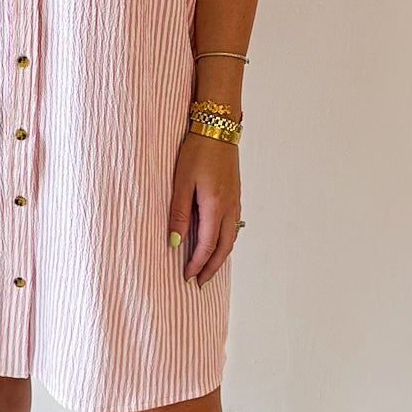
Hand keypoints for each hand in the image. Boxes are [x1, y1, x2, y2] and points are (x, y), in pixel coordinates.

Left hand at [168, 132, 239, 285]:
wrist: (217, 127)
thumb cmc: (197, 151)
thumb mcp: (181, 182)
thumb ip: (179, 214)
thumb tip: (176, 242)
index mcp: (215, 206)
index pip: (208, 245)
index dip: (197, 263)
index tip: (187, 276)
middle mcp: (230, 207)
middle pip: (224, 247)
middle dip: (212, 267)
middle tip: (201, 283)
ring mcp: (235, 201)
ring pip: (231, 238)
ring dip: (220, 256)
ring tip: (208, 268)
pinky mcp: (236, 194)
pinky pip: (233, 226)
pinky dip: (226, 241)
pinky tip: (218, 243)